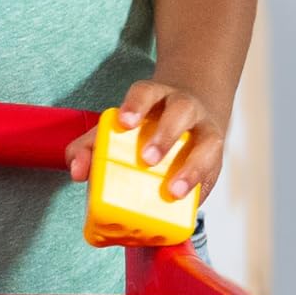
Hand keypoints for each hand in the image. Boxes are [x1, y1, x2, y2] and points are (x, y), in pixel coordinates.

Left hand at [65, 77, 226, 201]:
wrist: (189, 119)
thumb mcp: (115, 130)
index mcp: (156, 97)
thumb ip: (89, 147)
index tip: (125, 122)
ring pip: (208, 141)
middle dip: (165, 135)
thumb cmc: (145, 128)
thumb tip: (78, 171)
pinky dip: (203, 187)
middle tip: (147, 159)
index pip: (146, 92)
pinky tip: (190, 203)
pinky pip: (215, 172)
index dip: (136, 105)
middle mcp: (184, 108)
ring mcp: (205, 131)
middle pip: (181, 111)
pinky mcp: (217, 158)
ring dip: (191, 167)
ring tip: (174, 190)